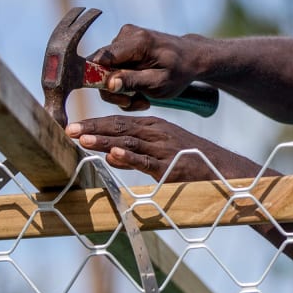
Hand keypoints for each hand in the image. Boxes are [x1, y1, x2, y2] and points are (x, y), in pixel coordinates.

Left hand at [66, 115, 263, 181]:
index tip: (73, 126)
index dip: (95, 124)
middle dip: (93, 128)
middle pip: (119, 128)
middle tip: (68, 130)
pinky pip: (146, 161)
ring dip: (104, 140)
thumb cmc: (191, 161)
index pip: (119, 122)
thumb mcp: (162, 152)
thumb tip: (110, 156)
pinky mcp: (170, 166)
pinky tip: (112, 155)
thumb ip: (136, 155)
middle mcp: (156, 133)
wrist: (223, 169)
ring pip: (129, 142)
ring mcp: (163, 149)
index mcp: (154, 127)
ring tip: (82, 139)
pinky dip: (129, 157)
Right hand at [89, 25, 204, 111]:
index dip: (99, 80)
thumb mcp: (159, 83)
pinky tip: (140, 89)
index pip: (100, 59)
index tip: (119, 96)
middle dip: (114, 90)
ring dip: (121, 89)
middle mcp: (126, 34)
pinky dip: (124, 82)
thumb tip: (108, 83)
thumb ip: (133, 82)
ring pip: (105, 70)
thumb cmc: (180, 72)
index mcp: (137, 41)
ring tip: (142, 98)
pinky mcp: (124, 44)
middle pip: (100, 66)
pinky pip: (113, 67)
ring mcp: (124, 37)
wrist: (192, 58)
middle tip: (134, 103)